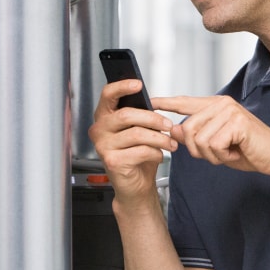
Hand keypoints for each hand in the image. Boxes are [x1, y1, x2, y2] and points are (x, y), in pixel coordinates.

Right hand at [88, 79, 176, 202]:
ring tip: (170, 143)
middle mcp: (99, 130)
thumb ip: (140, 115)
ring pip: (137, 133)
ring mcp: (103, 146)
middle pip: (126, 114)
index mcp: (104, 117)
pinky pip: (140, 151)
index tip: (138, 84)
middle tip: (169, 125)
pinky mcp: (112, 162)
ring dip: (160, 138)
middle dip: (153, 118)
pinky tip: (158, 156)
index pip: (107, 94)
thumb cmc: (138, 156)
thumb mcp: (139, 130)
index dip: (122, 86)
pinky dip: (156, 153)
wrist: (136, 185)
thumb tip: (153, 102)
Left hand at [153, 95, 269, 175]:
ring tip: (229, 152)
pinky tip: (235, 152)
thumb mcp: (216, 144)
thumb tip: (172, 130)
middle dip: (198, 150)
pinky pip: (213, 145)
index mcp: (216, 105)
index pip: (185, 102)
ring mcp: (229, 111)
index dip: (166, 103)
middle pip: (187, 129)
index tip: (150, 102)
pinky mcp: (237, 122)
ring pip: (199, 139)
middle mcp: (222, 103)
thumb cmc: (248, 150)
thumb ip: (196, 136)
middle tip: (218, 153)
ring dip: (212, 155)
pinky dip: (222, 156)